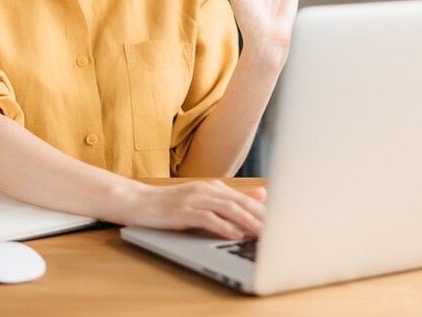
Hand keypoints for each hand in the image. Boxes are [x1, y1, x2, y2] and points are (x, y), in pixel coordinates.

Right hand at [128, 180, 267, 238]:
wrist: (139, 202)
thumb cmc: (172, 205)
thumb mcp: (204, 201)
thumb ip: (232, 200)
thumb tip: (263, 195)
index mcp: (215, 187)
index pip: (246, 199)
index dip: (265, 212)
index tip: (281, 223)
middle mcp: (207, 190)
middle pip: (241, 203)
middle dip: (262, 218)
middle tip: (279, 231)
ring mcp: (194, 199)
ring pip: (228, 210)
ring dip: (248, 222)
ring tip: (263, 234)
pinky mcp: (183, 211)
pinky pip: (207, 218)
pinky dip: (223, 226)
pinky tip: (234, 234)